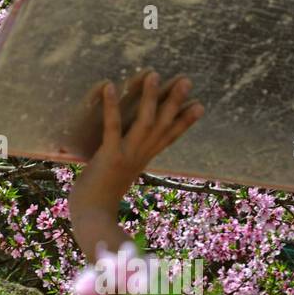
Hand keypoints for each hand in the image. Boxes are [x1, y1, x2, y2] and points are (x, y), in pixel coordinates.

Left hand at [70, 70, 203, 210]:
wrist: (93, 220)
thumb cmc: (100, 204)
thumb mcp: (117, 182)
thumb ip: (124, 170)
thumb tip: (126, 167)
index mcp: (142, 162)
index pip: (169, 139)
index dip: (185, 122)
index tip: (200, 105)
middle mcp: (139, 157)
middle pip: (163, 126)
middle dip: (175, 103)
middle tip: (187, 80)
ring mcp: (127, 155)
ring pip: (145, 122)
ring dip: (149, 98)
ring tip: (153, 74)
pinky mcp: (109, 156)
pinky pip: (112, 127)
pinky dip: (112, 107)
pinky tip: (111, 86)